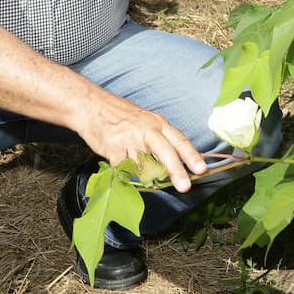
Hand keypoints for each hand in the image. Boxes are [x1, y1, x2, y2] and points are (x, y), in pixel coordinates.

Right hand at [75, 91, 206, 192]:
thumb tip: (175, 166)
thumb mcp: (146, 121)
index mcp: (158, 123)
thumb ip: (160, 140)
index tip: (201, 169)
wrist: (92, 106)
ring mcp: (129, 138)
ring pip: (143, 165)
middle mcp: (145, 129)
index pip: (179, 140)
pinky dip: (124, 171)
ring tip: (136, 165)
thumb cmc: (121, 116)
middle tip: (185, 187)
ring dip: (144, 173)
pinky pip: (123, 169)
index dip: (191, 155)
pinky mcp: (113, 148)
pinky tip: (120, 161)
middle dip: (176, 170)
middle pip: (165, 151)